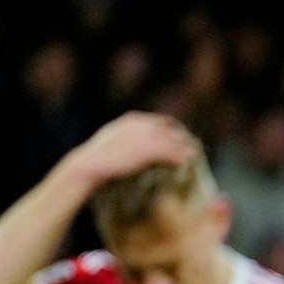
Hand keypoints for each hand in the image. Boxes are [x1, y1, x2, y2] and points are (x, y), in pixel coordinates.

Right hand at [64, 112, 197, 187]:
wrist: (92, 163)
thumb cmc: (98, 154)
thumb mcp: (112, 136)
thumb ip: (126, 133)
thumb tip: (132, 138)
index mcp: (133, 119)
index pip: (159, 121)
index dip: (171, 130)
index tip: (178, 137)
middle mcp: (141, 125)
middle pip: (170, 130)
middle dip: (181, 138)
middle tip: (190, 147)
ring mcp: (145, 137)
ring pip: (173, 142)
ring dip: (184, 149)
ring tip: (192, 156)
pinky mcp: (148, 151)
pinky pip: (170, 154)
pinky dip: (180, 158)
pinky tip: (185, 164)